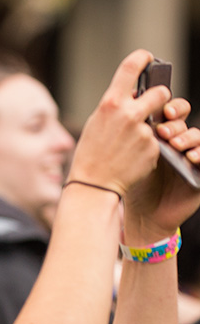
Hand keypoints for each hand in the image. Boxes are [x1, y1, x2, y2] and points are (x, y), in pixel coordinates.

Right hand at [69, 50, 170, 206]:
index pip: (130, 68)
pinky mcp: (154, 148)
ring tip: (136, 138)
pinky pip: (157, 140)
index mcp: (110, 104)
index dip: (142, 58)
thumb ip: (116, 106)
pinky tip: (134, 156)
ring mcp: (144, 131)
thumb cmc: (91, 153)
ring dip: (155, 124)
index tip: (147, 58)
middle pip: (161, 92)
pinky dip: (149, 146)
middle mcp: (129, 114)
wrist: (94, 184)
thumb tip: (136, 94)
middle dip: (161, 98)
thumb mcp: (97, 123)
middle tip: (155, 104)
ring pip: (161, 119)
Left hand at [126, 95, 199, 240]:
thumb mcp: (130, 158)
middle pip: (185, 121)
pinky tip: (191, 157)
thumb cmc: (134, 185)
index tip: (162, 111)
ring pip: (197, 137)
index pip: (172, 112)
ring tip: (175, 145)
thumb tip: (129, 110)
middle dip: (176, 123)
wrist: (142, 215)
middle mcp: (178, 142)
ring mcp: (191, 156)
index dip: (171, 108)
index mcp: (160, 134)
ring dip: (188, 138)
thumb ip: (132, 135)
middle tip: (164, 131)